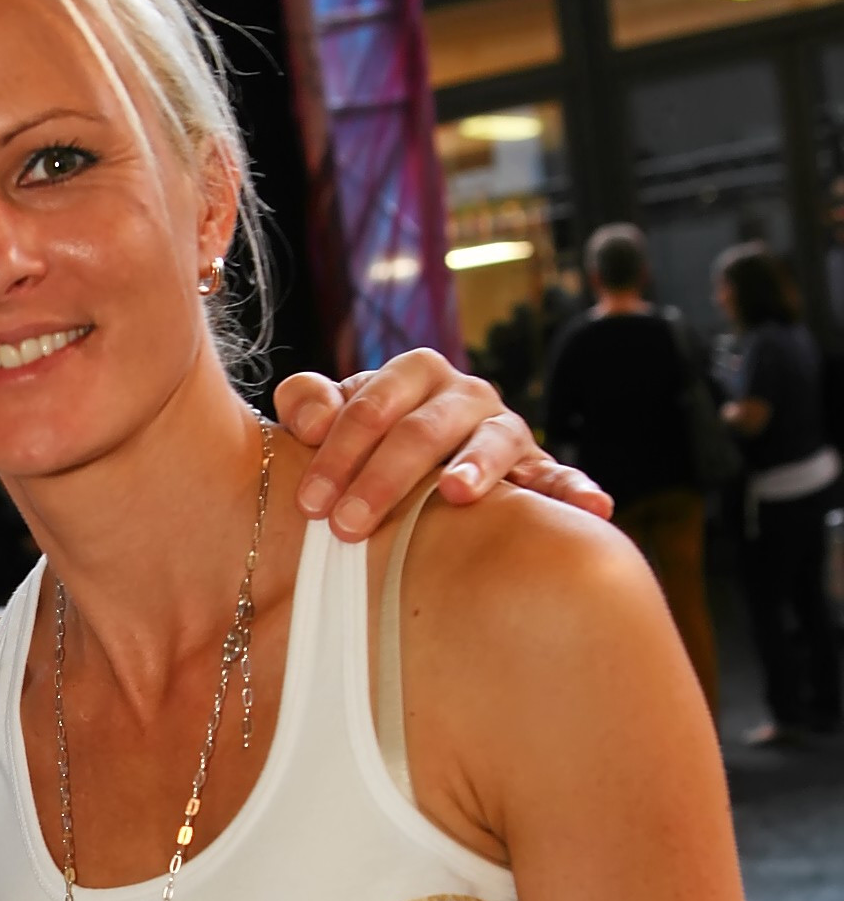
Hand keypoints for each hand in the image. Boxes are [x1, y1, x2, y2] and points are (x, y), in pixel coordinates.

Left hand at [276, 352, 614, 537]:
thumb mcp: (332, 418)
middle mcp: (465, 394)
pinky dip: (576, 491)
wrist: (419, 461)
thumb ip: (309, 405)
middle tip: (349, 526)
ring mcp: (505, 429)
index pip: (372, 406)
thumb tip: (308, 420)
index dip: (337, 451)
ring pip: (492, 442)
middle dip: (384, 477)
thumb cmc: (366, 442)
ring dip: (475, 467)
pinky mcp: (537, 468)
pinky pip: (560, 477)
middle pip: (424, 428)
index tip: (310, 503)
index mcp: (414, 374)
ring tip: (456, 494)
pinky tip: (594, 511)